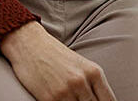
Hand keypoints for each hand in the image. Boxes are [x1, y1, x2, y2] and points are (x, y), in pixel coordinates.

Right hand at [0, 21, 116, 100]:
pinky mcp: (49, 99)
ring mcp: (66, 91)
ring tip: (69, 99)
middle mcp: (82, 82)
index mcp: (94, 72)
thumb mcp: (80, 65)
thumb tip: (98, 99)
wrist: (29, 43)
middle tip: (80, 100)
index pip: (108, 100)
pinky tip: (59, 100)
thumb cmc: (54, 54)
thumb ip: (92, 83)